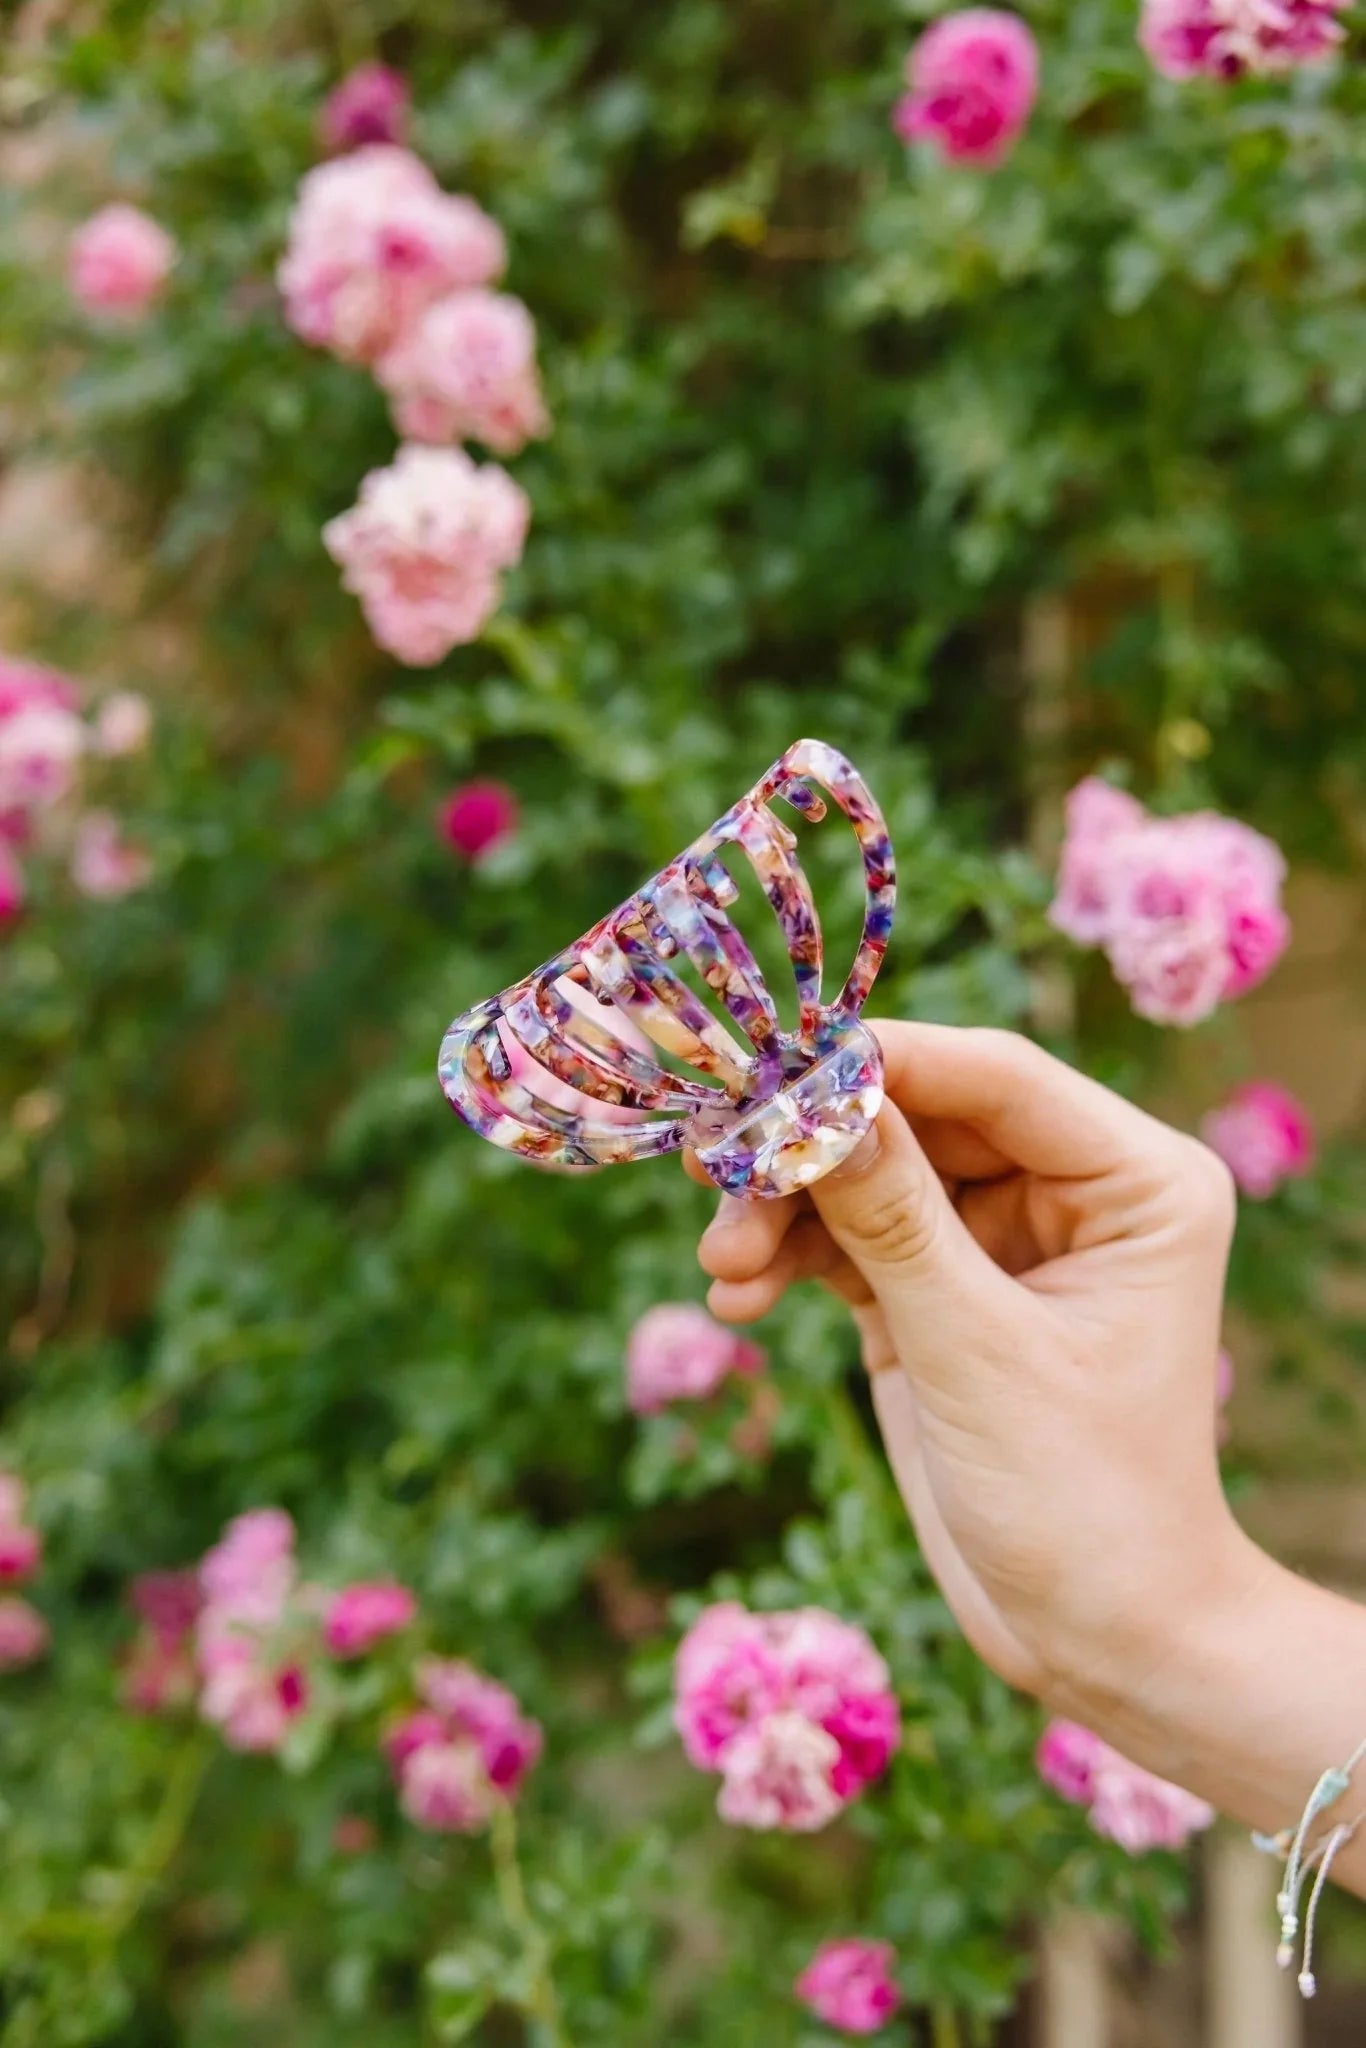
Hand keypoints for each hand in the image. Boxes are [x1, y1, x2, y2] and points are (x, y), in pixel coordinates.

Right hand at [691, 1023, 1253, 1720]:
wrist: (1099, 1639)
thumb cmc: (1082, 1502)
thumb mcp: (978, 1352)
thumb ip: (893, 1221)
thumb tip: (814, 1104)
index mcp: (1137, 1181)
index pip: (996, 1077)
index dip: (883, 1061)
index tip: (773, 1066)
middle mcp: (1076, 1191)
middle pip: (918, 1119)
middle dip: (813, 1149)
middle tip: (714, 1168)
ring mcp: (1004, 1240)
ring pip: (870, 1175)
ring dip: (786, 1211)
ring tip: (722, 1265)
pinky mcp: (943, 1292)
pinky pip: (852, 1239)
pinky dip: (792, 1258)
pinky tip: (738, 1293)